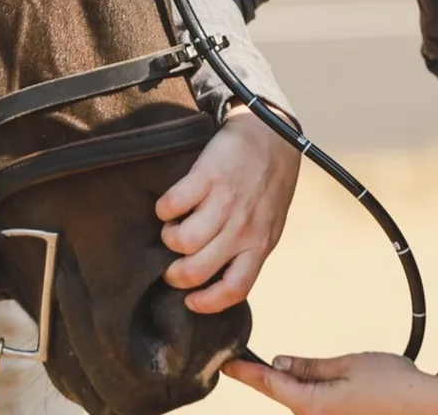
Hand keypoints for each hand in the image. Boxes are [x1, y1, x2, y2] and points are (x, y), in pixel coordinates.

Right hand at [157, 106, 298, 312]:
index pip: (235, 289)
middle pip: (197, 270)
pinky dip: (164, 209)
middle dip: (176, 274)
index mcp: (260, 243)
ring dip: (169, 238)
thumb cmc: (270, 182)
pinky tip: (170, 204)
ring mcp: (225, 203)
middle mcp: (242, 228)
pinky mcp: (207, 177)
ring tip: (172, 228)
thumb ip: (249, 247)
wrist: (273, 134)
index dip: (208, 303)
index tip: (190, 301)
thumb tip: (218, 274)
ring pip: (182, 241)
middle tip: (173, 264)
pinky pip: (172, 205)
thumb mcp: (269, 222)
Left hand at [223, 353, 437, 414]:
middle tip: (256, 357)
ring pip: (301, 403)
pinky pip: (317, 409)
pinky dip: (313, 394)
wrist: (430, 407)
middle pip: (285, 395)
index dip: (246, 372)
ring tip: (305, 369)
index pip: (270, 385)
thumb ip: (310, 366)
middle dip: (273, 377)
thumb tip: (279, 362)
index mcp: (314, 406)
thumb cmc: (393, 383)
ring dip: (296, 386)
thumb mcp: (348, 365)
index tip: (226, 364)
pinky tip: (322, 382)